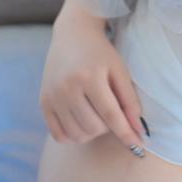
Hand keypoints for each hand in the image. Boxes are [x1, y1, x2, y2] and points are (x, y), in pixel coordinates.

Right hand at [40, 9, 146, 153]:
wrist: (73, 35)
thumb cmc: (101, 53)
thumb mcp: (120, 71)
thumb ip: (130, 101)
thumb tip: (138, 131)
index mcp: (90, 76)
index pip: (110, 115)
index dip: (126, 133)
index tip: (138, 146)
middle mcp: (67, 87)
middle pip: (93, 127)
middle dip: (108, 127)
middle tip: (111, 112)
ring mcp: (52, 96)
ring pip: (77, 134)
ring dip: (92, 132)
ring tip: (97, 115)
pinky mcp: (43, 102)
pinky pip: (59, 135)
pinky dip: (74, 135)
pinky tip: (82, 121)